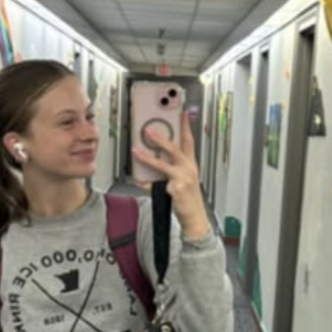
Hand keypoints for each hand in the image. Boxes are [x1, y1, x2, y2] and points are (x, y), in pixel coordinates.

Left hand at [132, 113, 211, 238]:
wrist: (195, 218)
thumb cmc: (189, 200)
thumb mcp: (185, 180)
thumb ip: (174, 167)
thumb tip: (157, 157)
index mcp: (191, 165)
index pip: (189, 141)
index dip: (186, 126)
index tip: (182, 114)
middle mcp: (188, 169)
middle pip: (174, 148)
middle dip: (160, 138)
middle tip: (148, 130)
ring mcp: (182, 178)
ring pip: (161, 164)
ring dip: (147, 157)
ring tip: (136, 151)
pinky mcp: (175, 189)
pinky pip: (154, 184)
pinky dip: (145, 183)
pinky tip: (138, 182)